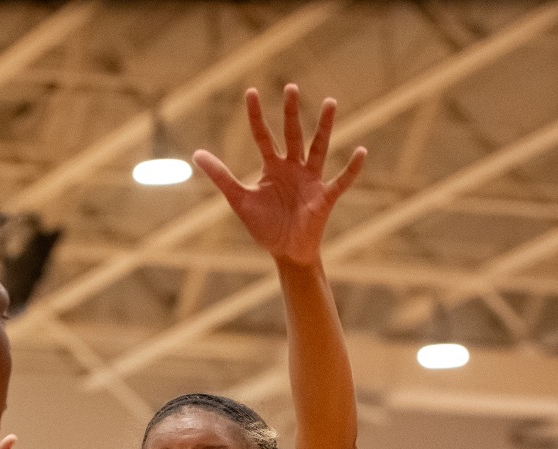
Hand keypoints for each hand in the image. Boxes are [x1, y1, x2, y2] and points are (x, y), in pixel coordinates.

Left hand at [195, 85, 365, 266]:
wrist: (285, 252)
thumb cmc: (265, 226)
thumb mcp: (239, 199)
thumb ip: (221, 176)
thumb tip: (196, 154)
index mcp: (272, 166)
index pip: (262, 135)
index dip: (256, 116)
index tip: (251, 92)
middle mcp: (293, 167)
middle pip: (292, 133)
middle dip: (291, 111)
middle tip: (290, 86)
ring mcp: (310, 180)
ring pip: (318, 147)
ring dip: (324, 127)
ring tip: (330, 102)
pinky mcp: (324, 197)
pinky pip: (340, 180)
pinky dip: (351, 168)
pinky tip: (360, 151)